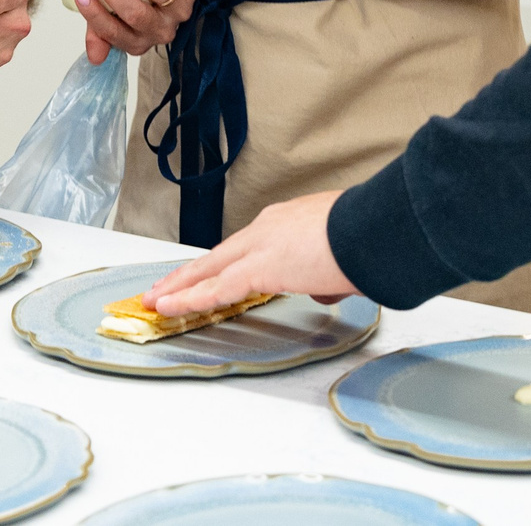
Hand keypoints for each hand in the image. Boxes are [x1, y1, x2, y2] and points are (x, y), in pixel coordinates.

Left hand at [145, 190, 355, 317]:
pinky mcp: (259, 267)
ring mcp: (260, 245)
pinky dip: (190, 299)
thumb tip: (321, 290)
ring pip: (209, 269)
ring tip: (156, 301)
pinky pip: (215, 288)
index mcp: (287, 222)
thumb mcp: (342, 257)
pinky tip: (170, 307)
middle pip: (217, 255)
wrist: (375, 229)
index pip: (244, 246)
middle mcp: (267, 228)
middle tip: (165, 286)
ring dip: (180, 286)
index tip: (205, 272)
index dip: (220, 263)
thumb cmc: (368, 239)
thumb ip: (325, 276)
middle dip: (188, 273)